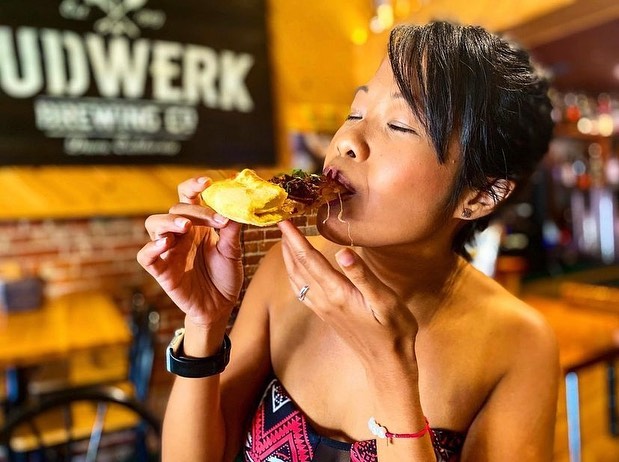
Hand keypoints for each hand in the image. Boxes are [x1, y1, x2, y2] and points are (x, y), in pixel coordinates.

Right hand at [137, 176, 243, 327]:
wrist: (220, 306)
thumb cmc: (225, 276)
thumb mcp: (232, 251)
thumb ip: (232, 230)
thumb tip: (238, 206)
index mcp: (197, 224)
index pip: (188, 196)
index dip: (194, 186)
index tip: (208, 181)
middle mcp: (180, 233)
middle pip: (176, 209)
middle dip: (195, 210)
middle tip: (216, 219)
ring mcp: (168, 250)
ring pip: (154, 224)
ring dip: (169, 221)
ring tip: (186, 226)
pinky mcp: (161, 270)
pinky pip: (145, 255)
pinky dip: (151, 247)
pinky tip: (165, 244)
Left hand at [277, 220, 418, 365]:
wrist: (387, 363)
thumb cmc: (392, 330)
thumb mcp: (384, 300)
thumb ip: (362, 275)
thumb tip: (342, 252)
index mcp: (337, 292)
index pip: (309, 259)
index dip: (295, 239)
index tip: (283, 221)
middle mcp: (324, 299)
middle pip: (298, 267)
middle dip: (287, 244)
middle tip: (279, 223)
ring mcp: (323, 308)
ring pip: (297, 279)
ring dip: (288, 258)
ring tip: (285, 241)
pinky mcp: (326, 314)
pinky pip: (302, 290)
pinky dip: (295, 274)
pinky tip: (297, 270)